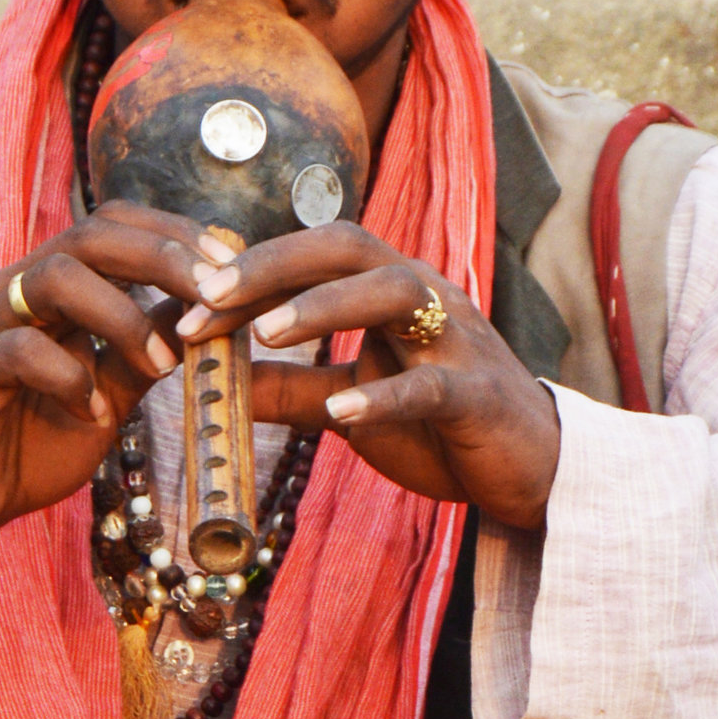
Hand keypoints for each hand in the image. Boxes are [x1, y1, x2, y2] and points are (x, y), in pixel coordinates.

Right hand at [0, 203, 202, 628]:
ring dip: (120, 317)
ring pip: (56, 278)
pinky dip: (70, 377)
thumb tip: (202, 311)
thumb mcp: (108, 394)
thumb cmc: (31, 445)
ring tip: (157, 364)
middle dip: (162, 256)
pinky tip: (93, 414)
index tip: (230, 263)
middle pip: (90, 234)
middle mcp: (13, 289)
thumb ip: (144, 349)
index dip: (172, 234)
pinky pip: (21, 350)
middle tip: (214, 293)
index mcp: (48, 285)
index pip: (112, 225)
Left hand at [175, 224, 559, 530]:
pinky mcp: (478, 395)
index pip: (313, 257)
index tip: (188, 304)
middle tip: (209, 298)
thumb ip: (292, 390)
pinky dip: (384, 395)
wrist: (529, 468)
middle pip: (347, 249)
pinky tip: (343, 414)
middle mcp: (424, 297)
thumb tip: (218, 384)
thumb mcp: (350, 405)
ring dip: (323, 308)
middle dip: (275, 266)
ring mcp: (455, 340)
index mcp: (389, 291)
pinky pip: (430, 386)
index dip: (250, 272)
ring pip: (392, 293)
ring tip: (265, 333)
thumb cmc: (439, 427)